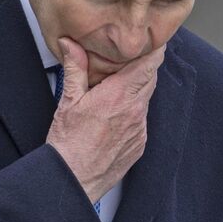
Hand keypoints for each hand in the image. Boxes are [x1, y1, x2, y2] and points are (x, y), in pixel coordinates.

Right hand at [46, 37, 162, 202]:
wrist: (74, 179)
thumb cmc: (68, 144)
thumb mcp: (68, 101)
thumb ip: (74, 68)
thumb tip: (71, 44)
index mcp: (118, 96)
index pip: (149, 65)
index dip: (154, 51)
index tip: (153, 42)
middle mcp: (135, 111)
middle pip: (150, 79)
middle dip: (143, 68)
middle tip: (129, 61)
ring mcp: (140, 130)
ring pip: (145, 100)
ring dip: (135, 91)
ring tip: (115, 91)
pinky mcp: (139, 145)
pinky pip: (141, 121)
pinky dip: (132, 113)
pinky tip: (113, 117)